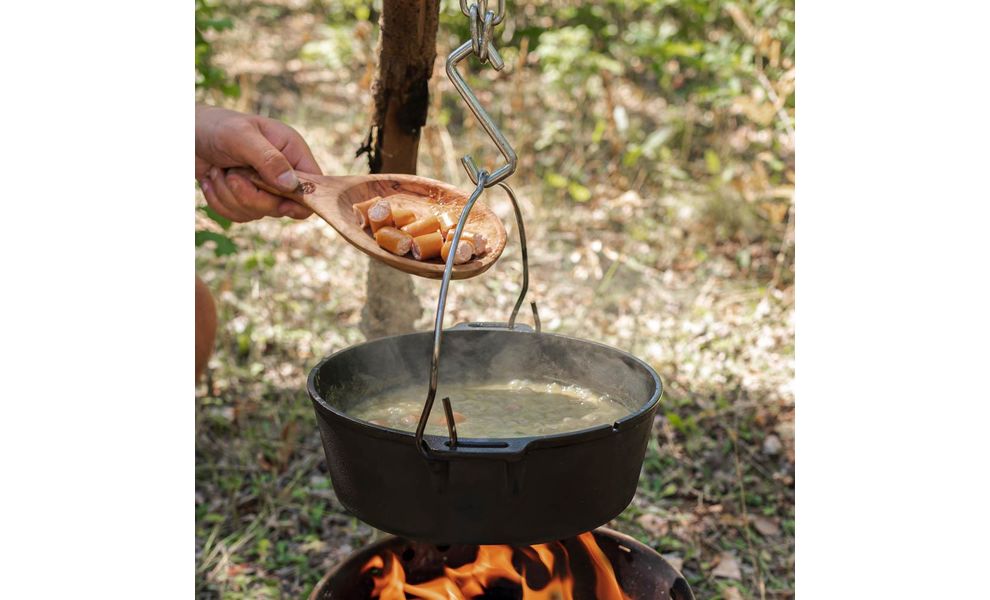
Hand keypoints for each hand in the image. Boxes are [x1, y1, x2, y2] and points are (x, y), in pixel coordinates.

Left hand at [195, 105, 321, 220]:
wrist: (184, 133)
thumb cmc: (216, 126)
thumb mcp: (242, 137)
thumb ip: (268, 159)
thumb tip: (291, 185)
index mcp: (291, 152)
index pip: (314, 185)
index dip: (302, 199)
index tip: (282, 204)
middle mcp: (281, 172)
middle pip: (283, 206)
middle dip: (252, 195)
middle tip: (232, 175)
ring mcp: (263, 188)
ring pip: (257, 213)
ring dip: (230, 195)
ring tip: (219, 171)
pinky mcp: (244, 198)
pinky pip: (239, 215)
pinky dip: (220, 201)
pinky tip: (212, 180)